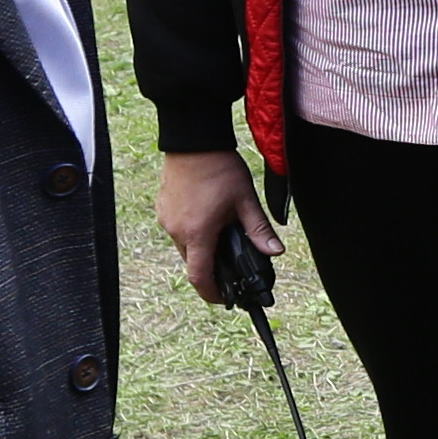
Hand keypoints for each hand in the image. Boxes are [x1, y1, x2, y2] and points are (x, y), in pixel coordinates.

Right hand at [155, 146, 276, 302]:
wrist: (193, 139)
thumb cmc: (219, 168)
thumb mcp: (245, 201)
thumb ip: (259, 230)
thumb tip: (275, 252)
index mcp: (198, 233)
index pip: (200, 277)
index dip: (211, 293)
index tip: (223, 298)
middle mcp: (176, 230)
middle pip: (193, 262)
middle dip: (210, 267)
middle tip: (230, 261)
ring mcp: (166, 219)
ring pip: (184, 246)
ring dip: (201, 247)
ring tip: (220, 232)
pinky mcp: (162, 208)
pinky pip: (176, 230)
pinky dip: (191, 231)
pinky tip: (207, 216)